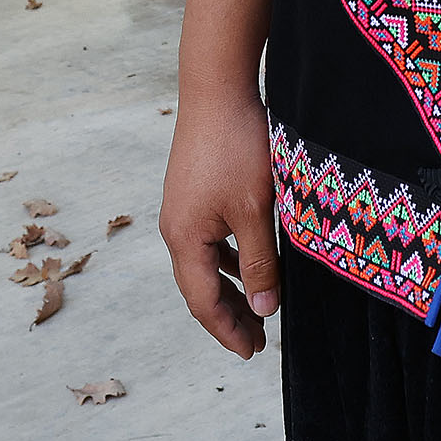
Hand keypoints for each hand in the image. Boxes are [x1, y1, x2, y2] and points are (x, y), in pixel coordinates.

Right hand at [160, 86, 281, 357]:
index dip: (228, 330)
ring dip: (230, 289)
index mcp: (185, 239)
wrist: (217, 88)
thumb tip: (264, 311)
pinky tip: (249, 263)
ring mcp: (182, 209)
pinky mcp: (193, 191)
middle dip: (229, 317)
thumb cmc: (238, 147)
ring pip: (205, 264)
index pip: (203, 302)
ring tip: (258, 310)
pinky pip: (209, 241)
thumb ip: (260, 263)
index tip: (252, 352)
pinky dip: (228, 260)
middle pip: (200, 287)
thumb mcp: (257, 211)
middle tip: (257, 342)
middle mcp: (176, 228)